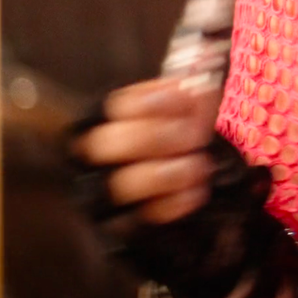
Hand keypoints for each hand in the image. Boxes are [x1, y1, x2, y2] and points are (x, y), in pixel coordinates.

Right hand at [75, 77, 220, 225]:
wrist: (184, 188)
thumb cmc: (177, 138)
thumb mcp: (184, 111)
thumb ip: (192, 92)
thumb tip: (205, 70)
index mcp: (101, 122)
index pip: (111, 106)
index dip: (150, 101)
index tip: (187, 98)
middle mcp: (91, 159)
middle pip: (106, 143)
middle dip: (156, 136)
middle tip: (194, 134)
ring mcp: (102, 196)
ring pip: (120, 184)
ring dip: (167, 172)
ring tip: (198, 164)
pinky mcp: (121, 227)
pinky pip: (139, 219)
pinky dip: (172, 204)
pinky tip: (196, 190)